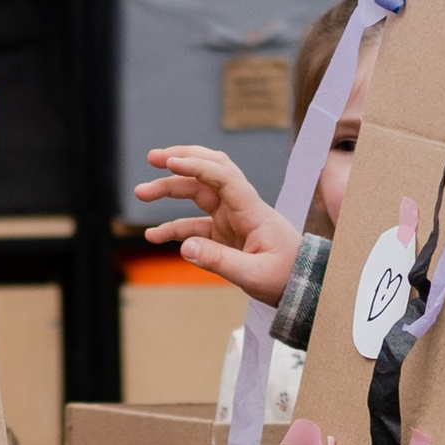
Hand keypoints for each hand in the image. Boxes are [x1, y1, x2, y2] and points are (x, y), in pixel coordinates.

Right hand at [131, 145, 302, 308]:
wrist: (303, 286)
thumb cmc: (287, 277)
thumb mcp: (255, 274)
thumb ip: (220, 262)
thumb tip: (184, 248)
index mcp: (253, 210)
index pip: (224, 176)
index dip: (197, 165)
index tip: (170, 162)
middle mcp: (240, 208)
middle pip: (208, 174)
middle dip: (181, 160)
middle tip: (152, 158)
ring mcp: (231, 219)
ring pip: (197, 194)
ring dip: (169, 190)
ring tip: (140, 192)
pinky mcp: (224, 234)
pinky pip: (194, 225)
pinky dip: (173, 227)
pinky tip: (153, 235)